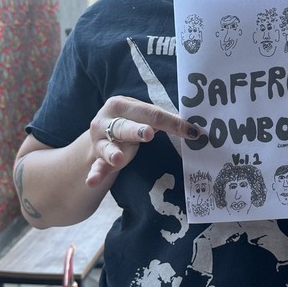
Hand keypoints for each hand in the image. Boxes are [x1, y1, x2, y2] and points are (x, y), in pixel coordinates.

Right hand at [86, 95, 200, 186]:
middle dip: (136, 130)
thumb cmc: (129, 124)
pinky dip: (95, 174)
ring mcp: (99, 139)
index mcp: (122, 104)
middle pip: (125, 126)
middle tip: (148, 134)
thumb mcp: (142, 119)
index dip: (172, 123)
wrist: (100, 136)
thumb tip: (195, 129)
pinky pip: (97, 167)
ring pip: (108, 146)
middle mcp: (106, 119)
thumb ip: (162, 121)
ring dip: (113, 153)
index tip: (192, 133)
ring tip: (119, 158)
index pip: (151, 113)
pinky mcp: (96, 157)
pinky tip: (92, 181)